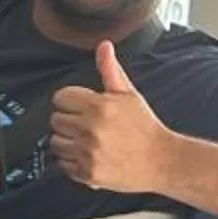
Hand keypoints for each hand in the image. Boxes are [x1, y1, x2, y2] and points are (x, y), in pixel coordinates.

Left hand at [48, 40, 180, 193]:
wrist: (162, 160)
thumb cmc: (144, 126)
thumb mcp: (128, 94)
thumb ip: (110, 70)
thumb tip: (103, 46)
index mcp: (100, 107)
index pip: (60, 97)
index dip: (69, 101)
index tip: (79, 106)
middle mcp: (91, 129)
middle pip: (55, 120)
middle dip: (68, 120)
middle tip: (85, 124)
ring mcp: (89, 152)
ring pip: (55, 142)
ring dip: (67, 141)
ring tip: (86, 140)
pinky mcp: (88, 172)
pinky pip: (63, 164)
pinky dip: (71, 161)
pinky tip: (88, 155)